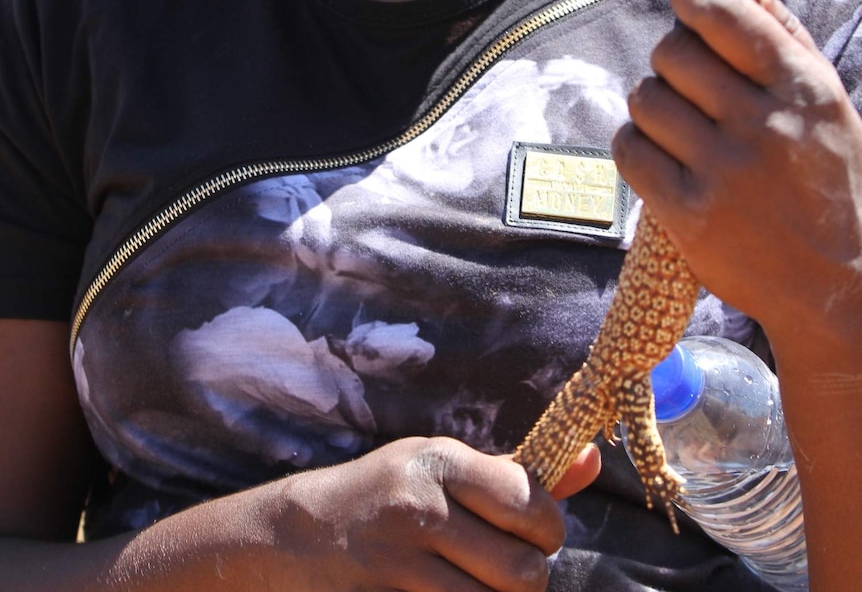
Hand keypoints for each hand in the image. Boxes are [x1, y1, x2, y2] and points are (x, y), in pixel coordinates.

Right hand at [264, 437, 598, 591]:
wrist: (291, 539)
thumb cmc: (384, 499)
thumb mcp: (440, 469)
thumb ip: (517, 473)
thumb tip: (594, 459)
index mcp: (438, 461)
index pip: (532, 504)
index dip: (545, 531)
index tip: (528, 534)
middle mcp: (417, 509)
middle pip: (523, 573)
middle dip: (525, 580)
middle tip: (502, 572)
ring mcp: (395, 569)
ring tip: (470, 586)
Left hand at [612, 0, 861, 349]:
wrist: (837, 285)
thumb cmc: (828, 181)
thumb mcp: (828, 105)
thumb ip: (784, 38)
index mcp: (804, 92)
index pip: (728, 16)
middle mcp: (764, 127)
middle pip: (672, 53)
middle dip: (672, 57)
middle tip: (685, 79)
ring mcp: (724, 174)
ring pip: (645, 98)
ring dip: (653, 103)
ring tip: (676, 122)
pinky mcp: (688, 215)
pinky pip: (629, 149)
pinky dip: (636, 144)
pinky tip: (660, 153)